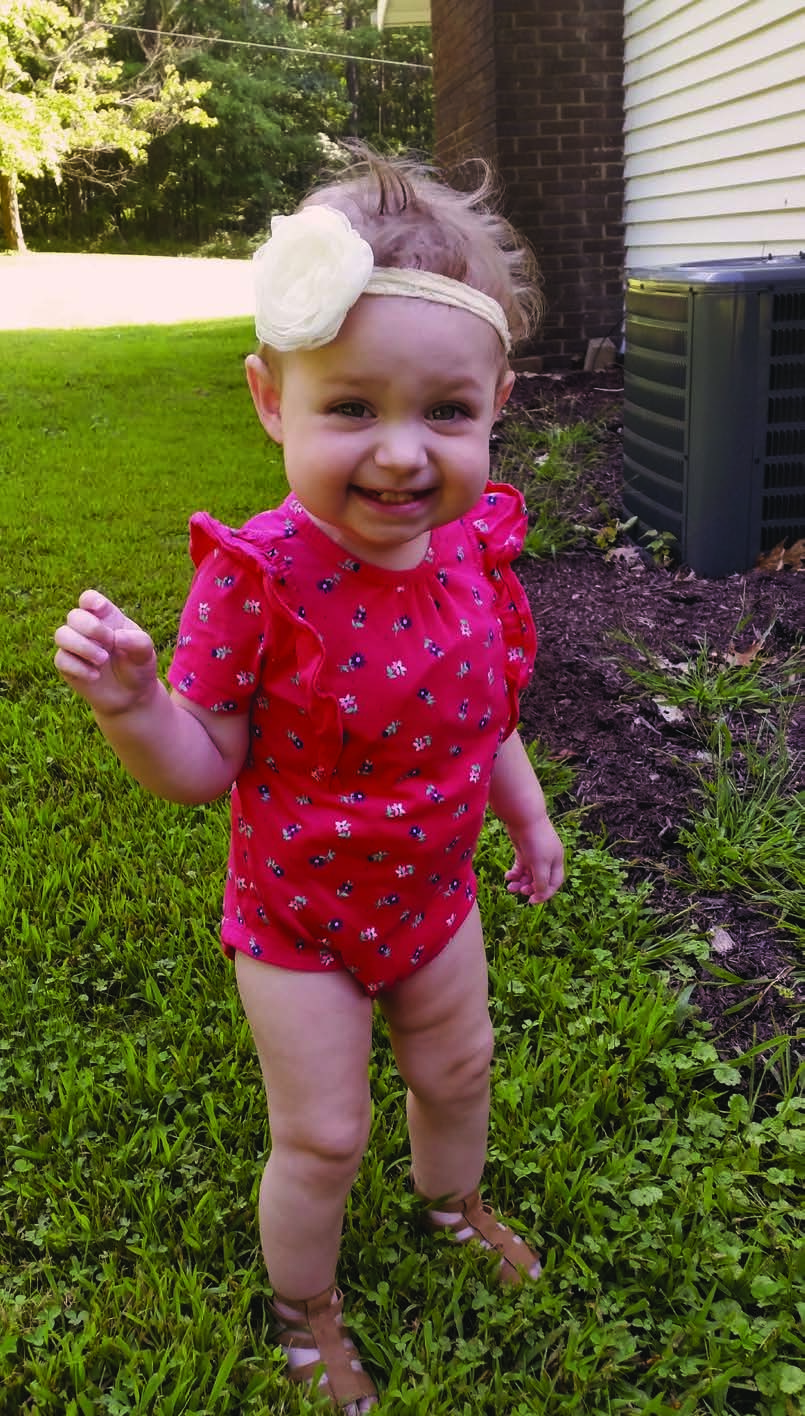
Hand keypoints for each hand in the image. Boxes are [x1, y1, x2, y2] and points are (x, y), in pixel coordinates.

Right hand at [54, 589, 157, 716]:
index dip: (90, 600)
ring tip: (102, 660)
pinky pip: (61, 659)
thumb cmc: (138, 667)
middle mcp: (87, 629)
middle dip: (91, 628)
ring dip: (82, 646)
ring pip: (61, 635)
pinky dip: (79, 668)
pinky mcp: (67, 665)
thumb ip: (138, 641)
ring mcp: (75, 646)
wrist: (131, 697)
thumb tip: (116, 637)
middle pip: (74, 615)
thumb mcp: (146, 653)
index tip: (101, 609)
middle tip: (110, 642)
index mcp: (106, 618)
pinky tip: (95, 676)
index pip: (89, 599)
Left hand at [504, 814, 563, 904]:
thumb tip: (540, 894)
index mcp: (556, 862)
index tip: (532, 901)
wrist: (523, 817)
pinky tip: (507, 876)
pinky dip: (514, 873)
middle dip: (529, 888)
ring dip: (520, 882)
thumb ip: (541, 881)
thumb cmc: (536, 840)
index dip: (545, 894)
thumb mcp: (540, 864)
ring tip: (510, 886)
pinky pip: (520, 866)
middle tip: (519, 891)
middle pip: (540, 880)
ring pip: (528, 875)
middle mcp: (547, 859)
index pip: (554, 883)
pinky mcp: (523, 850)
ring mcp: (535, 854)